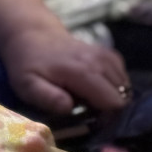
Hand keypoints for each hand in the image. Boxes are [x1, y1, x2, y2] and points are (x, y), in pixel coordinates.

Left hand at [0, 25, 128, 114]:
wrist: (30, 33)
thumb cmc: (27, 63)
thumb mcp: (27, 84)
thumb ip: (47, 98)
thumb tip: (69, 107)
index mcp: (83, 72)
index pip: (114, 103)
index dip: (105, 116)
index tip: (89, 118)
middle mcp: (99, 61)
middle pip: (122, 96)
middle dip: (109, 108)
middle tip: (86, 108)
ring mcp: (105, 55)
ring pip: (124, 86)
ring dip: (111, 96)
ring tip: (89, 97)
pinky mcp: (107, 53)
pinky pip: (122, 75)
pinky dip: (114, 84)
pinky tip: (96, 86)